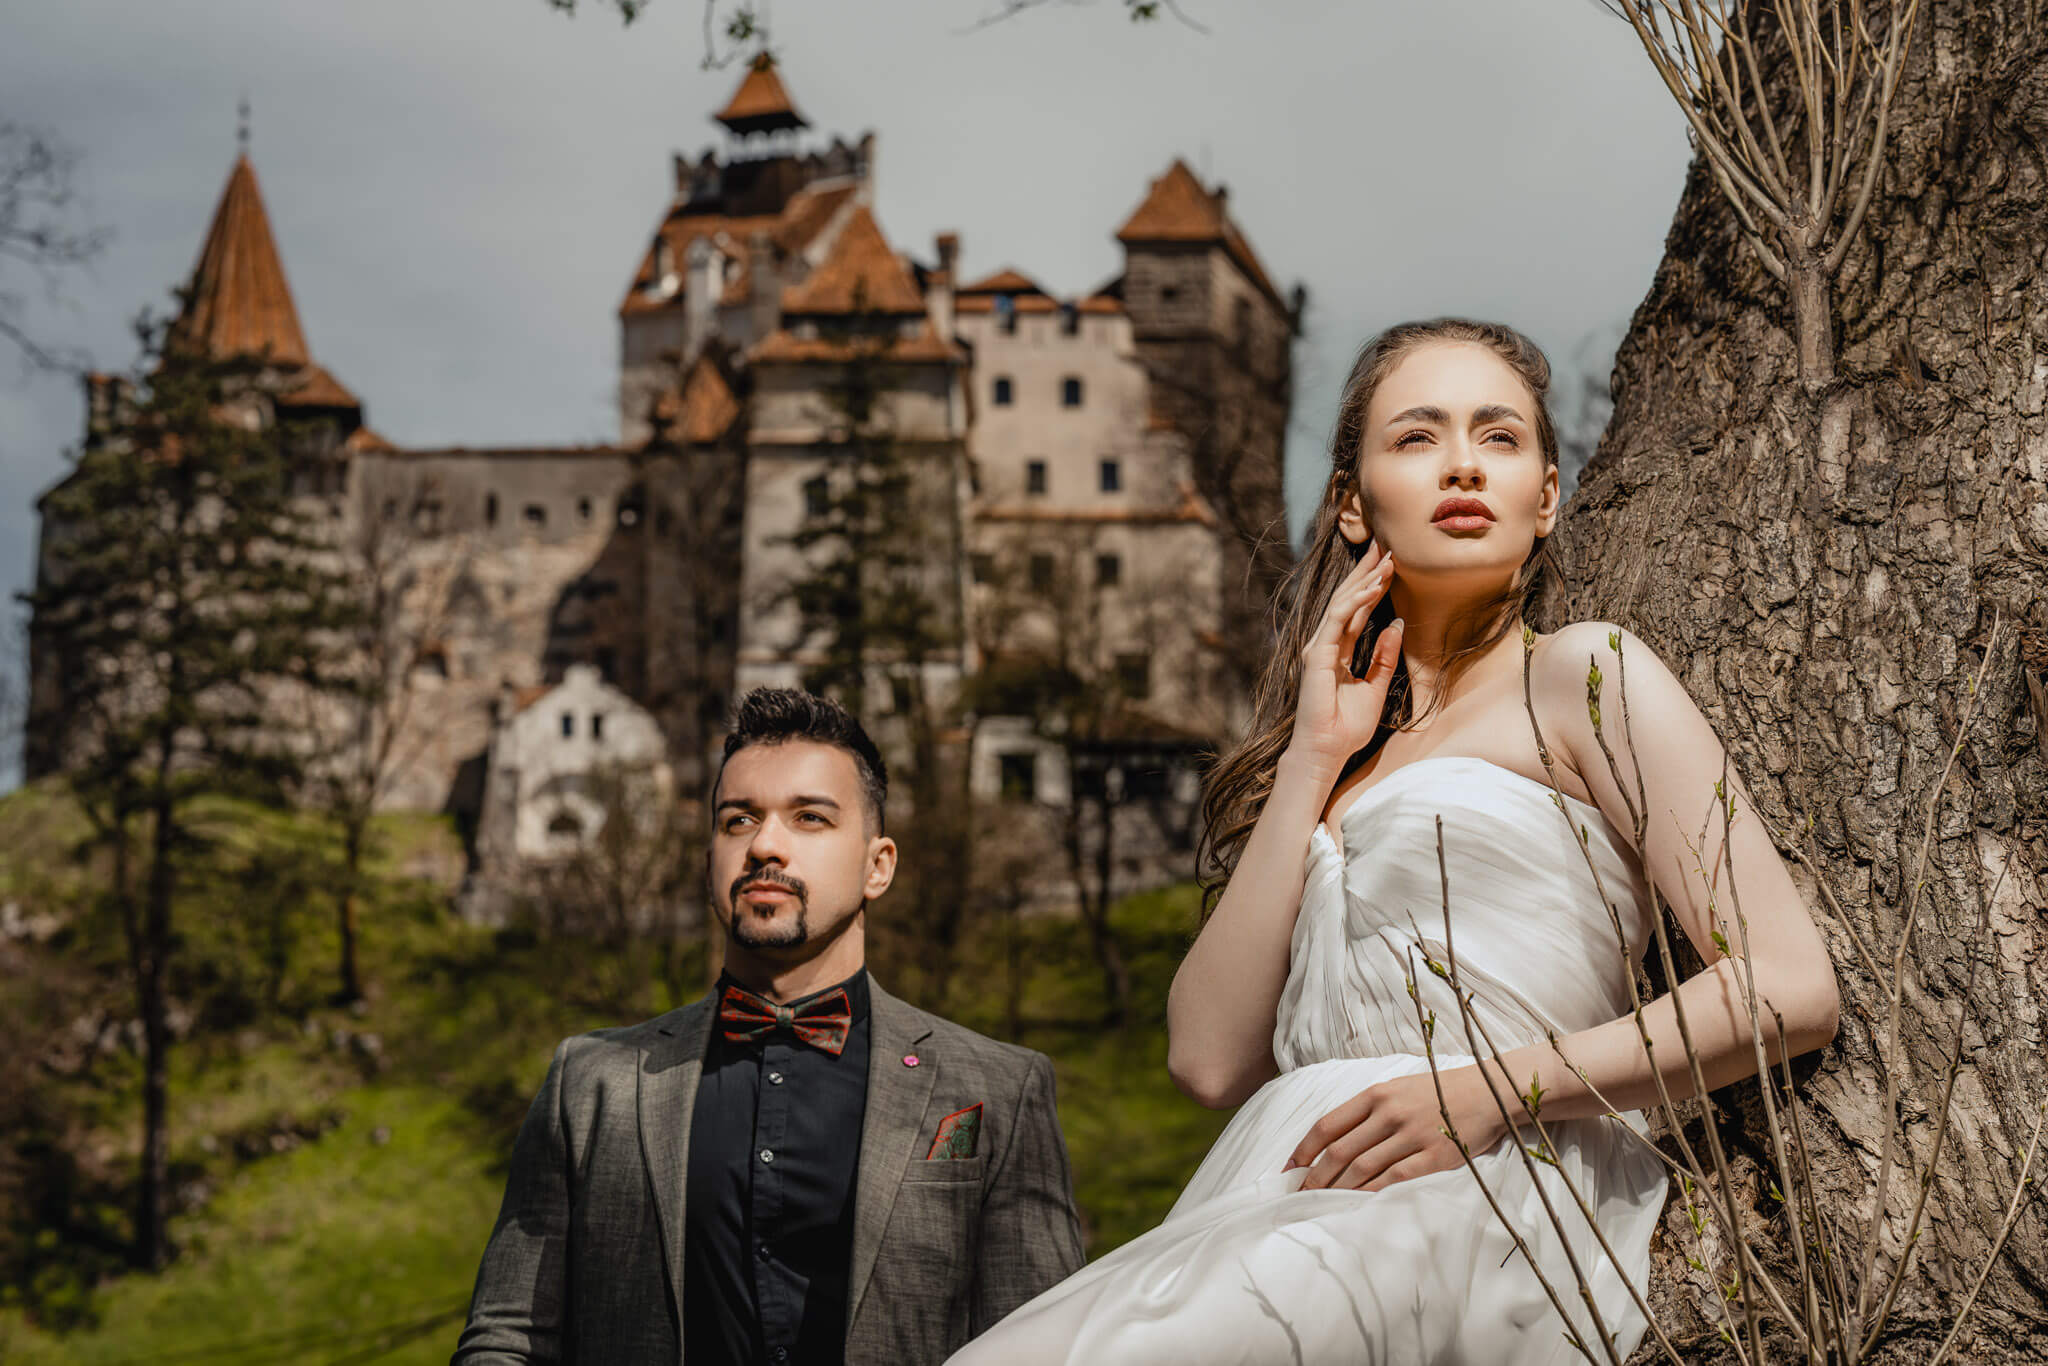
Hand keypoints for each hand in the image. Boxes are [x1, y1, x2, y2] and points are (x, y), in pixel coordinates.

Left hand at [1284, 1068, 1507, 1191]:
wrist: (1489, 1092)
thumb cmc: (1438, 1092)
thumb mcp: (1398, 1089)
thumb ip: (1367, 1111)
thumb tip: (1332, 1141)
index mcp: (1376, 1094)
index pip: (1327, 1125)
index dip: (1304, 1150)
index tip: (1289, 1170)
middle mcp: (1390, 1112)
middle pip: (1340, 1151)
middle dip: (1315, 1177)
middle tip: (1300, 1196)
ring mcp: (1412, 1134)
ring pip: (1363, 1168)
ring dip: (1338, 1189)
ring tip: (1323, 1204)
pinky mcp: (1435, 1156)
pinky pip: (1394, 1179)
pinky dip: (1371, 1193)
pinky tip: (1357, 1204)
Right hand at [1287, 542, 1402, 771]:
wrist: (1326, 752)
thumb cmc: (1346, 727)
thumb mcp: (1375, 687)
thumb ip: (1383, 656)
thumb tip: (1396, 624)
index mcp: (1338, 650)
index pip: (1357, 609)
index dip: (1373, 585)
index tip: (1391, 562)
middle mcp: (1325, 644)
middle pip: (1348, 599)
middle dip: (1367, 571)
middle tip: (1386, 544)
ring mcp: (1318, 648)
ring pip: (1344, 604)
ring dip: (1366, 580)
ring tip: (1387, 559)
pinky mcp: (1317, 656)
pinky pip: (1339, 621)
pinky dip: (1356, 603)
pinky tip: (1373, 587)